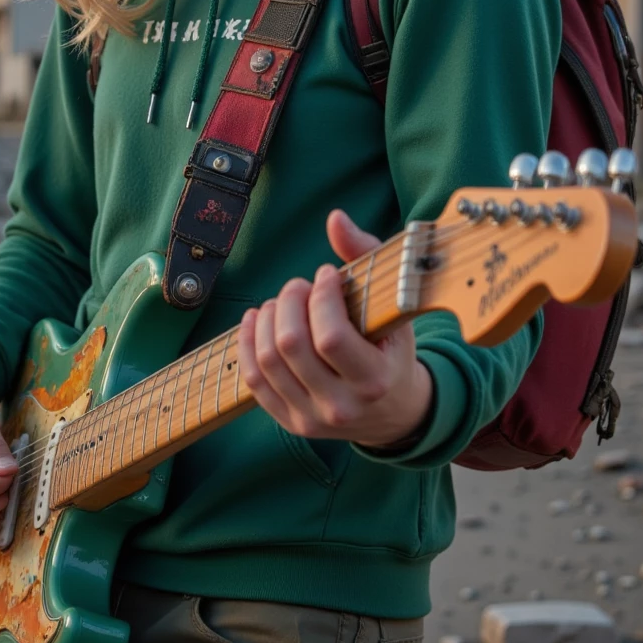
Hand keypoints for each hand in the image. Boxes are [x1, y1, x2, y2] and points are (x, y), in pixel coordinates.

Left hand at [237, 210, 433, 449]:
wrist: (393, 412)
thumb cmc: (392, 348)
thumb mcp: (394, 307)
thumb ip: (366, 257)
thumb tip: (335, 219)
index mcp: (374, 381)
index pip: (330, 337)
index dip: (321, 297)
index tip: (327, 274)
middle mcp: (341, 407)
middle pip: (291, 345)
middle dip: (289, 301)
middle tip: (299, 285)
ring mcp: (312, 419)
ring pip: (268, 360)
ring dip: (267, 318)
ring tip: (280, 301)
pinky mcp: (289, 422)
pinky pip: (254, 381)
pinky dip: (248, 342)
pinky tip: (257, 319)